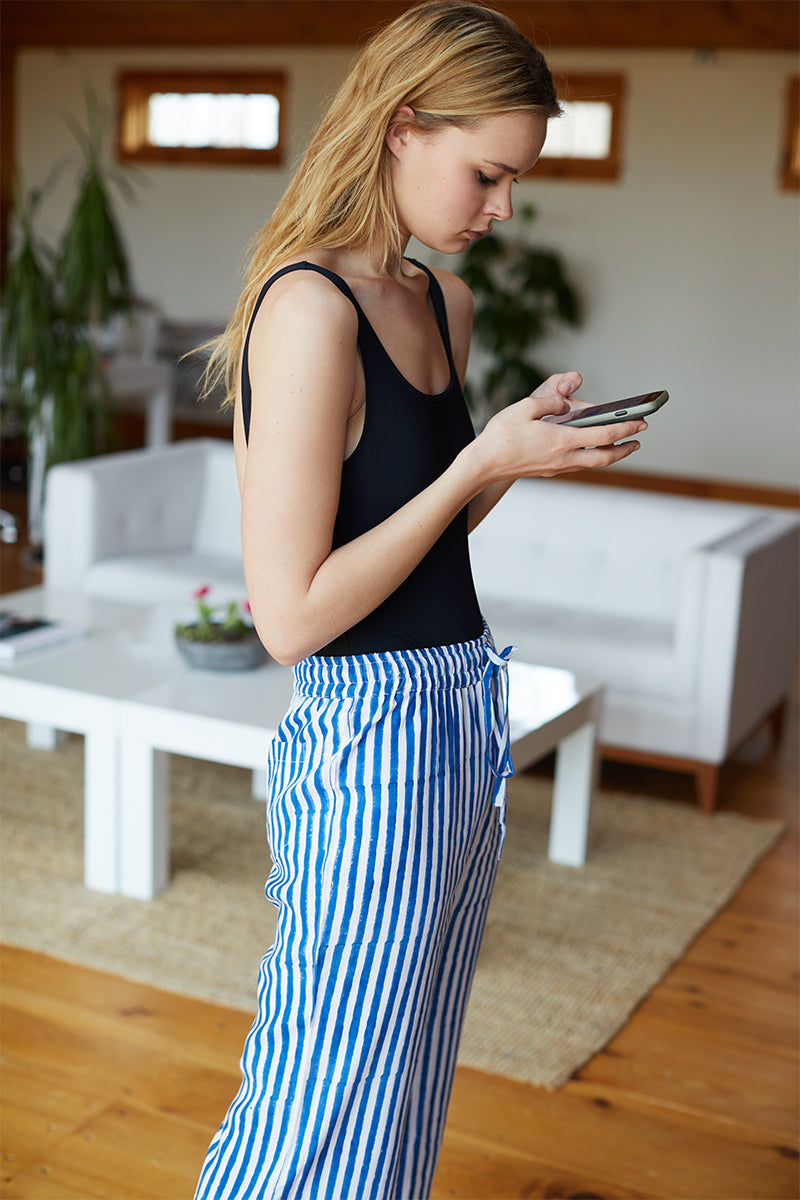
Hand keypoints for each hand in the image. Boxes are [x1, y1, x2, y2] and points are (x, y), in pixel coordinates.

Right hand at [474, 370, 646, 482]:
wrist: (483, 465)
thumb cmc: (501, 435)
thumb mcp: (526, 406)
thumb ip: (551, 400)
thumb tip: (565, 402)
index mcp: (562, 440)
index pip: (604, 434)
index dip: (626, 428)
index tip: (641, 422)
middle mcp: (564, 457)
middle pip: (606, 457)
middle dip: (626, 448)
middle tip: (639, 439)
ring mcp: (557, 467)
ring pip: (593, 463)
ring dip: (611, 455)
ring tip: (622, 446)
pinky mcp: (549, 470)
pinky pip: (579, 465)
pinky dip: (593, 457)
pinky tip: (592, 450)